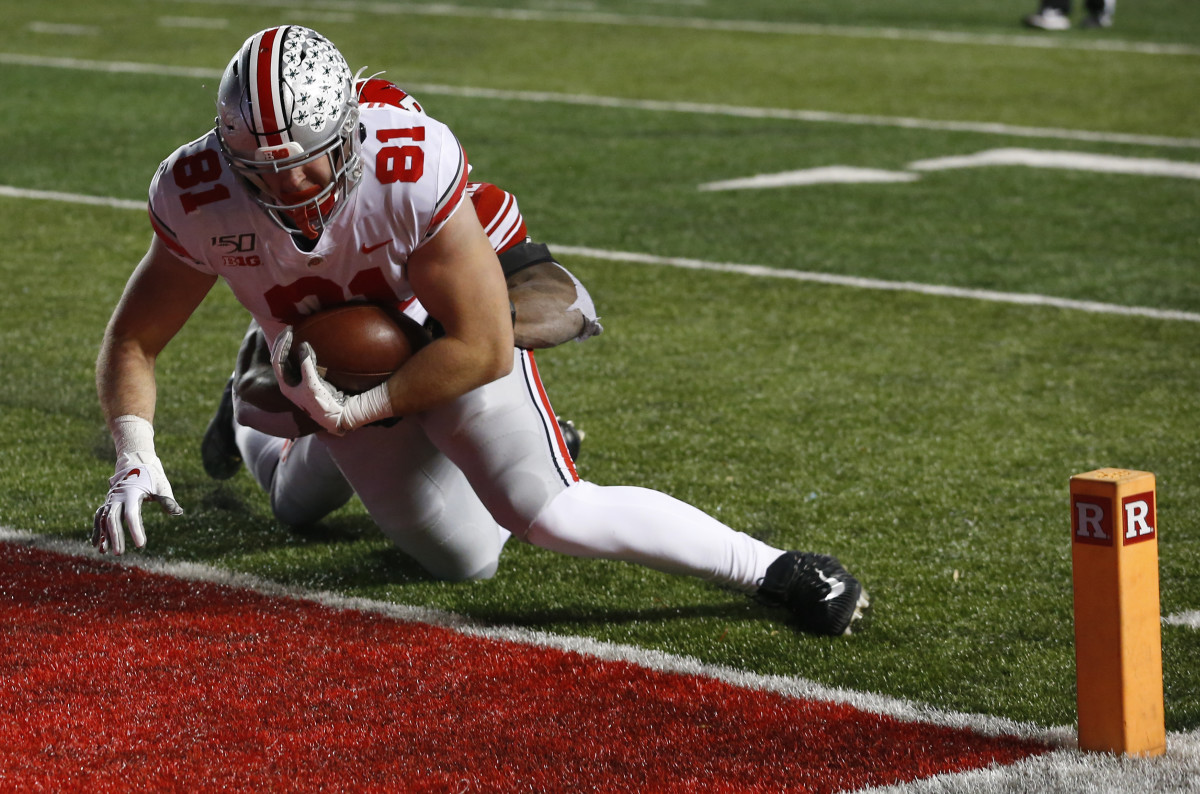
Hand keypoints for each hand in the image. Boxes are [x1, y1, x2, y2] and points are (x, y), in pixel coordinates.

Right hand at [92, 452, 182, 554]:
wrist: (136, 464)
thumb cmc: (152, 477)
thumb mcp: (161, 486)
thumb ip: (167, 500)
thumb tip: (178, 512)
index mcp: (131, 493)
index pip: (131, 514)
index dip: (135, 530)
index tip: (141, 545)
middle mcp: (117, 497)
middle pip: (113, 518)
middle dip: (115, 536)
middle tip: (119, 553)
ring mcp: (110, 500)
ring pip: (103, 519)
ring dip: (103, 535)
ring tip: (103, 551)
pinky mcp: (107, 503)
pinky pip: (99, 517)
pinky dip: (97, 530)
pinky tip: (97, 544)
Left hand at [269, 326, 392, 434]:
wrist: (335, 417)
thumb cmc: (321, 404)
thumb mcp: (312, 384)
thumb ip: (306, 365)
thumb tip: (304, 345)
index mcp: (285, 385)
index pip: (277, 360)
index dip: (281, 344)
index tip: (289, 331)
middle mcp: (290, 382)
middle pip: (280, 358)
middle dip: (282, 343)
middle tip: (289, 328)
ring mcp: (299, 381)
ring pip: (289, 360)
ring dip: (290, 347)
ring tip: (294, 334)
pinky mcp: (310, 381)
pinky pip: (302, 363)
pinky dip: (303, 353)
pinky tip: (308, 346)